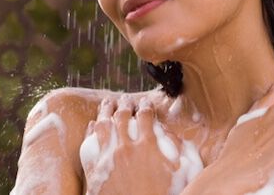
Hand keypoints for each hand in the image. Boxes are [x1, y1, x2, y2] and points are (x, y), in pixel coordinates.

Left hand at [80, 95, 199, 194]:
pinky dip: (91, 132)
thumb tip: (173, 135)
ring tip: (107, 104)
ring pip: (102, 126)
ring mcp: (107, 159)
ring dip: (105, 112)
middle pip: (122, 116)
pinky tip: (93, 126)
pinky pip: (89, 145)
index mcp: (148, 146)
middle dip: (124, 105)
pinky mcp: (94, 172)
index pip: (145, 116)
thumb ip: (182, 150)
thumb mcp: (183, 173)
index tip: (145, 104)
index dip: (146, 107)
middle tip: (125, 100)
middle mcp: (126, 148)